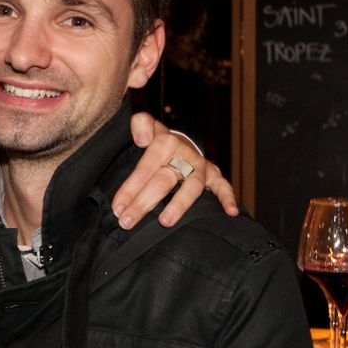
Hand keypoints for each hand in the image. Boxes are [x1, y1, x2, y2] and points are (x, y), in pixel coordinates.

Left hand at [112, 113, 238, 229]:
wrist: (177, 143)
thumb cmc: (155, 143)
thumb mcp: (144, 127)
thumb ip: (140, 124)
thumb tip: (143, 137)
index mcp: (165, 143)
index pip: (144, 169)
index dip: (129, 189)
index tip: (117, 208)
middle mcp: (185, 154)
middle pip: (163, 181)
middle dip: (143, 203)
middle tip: (127, 222)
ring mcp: (200, 166)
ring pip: (191, 187)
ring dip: (178, 206)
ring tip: (164, 222)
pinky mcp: (214, 175)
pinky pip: (223, 187)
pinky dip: (228, 198)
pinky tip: (231, 212)